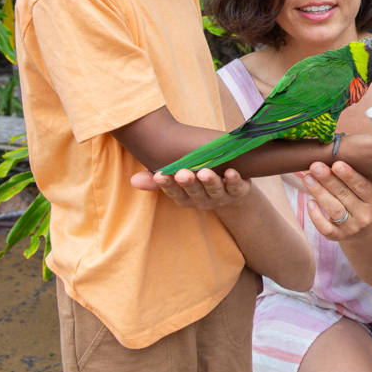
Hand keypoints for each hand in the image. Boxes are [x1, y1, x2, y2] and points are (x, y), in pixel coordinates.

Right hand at [130, 166, 250, 209]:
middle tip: (182, 173)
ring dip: (209, 181)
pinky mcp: (238, 190)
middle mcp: (203, 199)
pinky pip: (236, 186)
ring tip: (204, 172)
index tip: (160, 175)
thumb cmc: (198, 180)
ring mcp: (221, 196)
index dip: (167, 185)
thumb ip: (157, 180)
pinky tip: (231, 171)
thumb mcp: (177, 180)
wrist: (231, 189)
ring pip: (215, 190)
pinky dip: (234, 179)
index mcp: (186, 198)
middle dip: (188, 183)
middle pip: (195, 192)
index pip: (174, 193)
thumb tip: (133, 180)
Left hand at [302, 160, 371, 241]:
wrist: (363, 226)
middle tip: (316, 166)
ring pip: (334, 209)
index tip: (336, 163)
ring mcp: (352, 227)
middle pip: (345, 195)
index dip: (349, 175)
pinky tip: (309, 203)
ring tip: (307, 178)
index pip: (362, 186)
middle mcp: (366, 214)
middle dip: (329, 179)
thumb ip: (364, 171)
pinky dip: (316, 216)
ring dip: (320, 192)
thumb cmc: (363, 196)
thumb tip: (344, 148)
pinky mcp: (339, 236)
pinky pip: (326, 229)